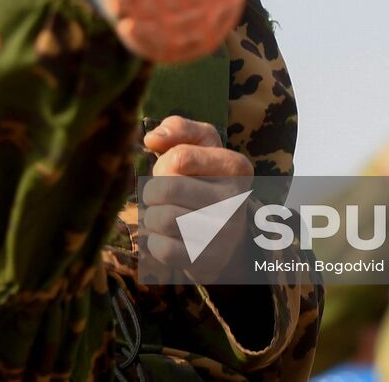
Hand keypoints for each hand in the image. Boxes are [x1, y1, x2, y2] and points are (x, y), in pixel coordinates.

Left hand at [140, 115, 252, 276]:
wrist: (222, 231)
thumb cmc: (203, 178)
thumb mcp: (198, 143)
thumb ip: (177, 128)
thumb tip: (152, 139)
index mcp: (236, 166)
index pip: (178, 158)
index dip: (164, 164)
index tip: (173, 170)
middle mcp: (236, 200)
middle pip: (166, 188)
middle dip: (152, 191)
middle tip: (160, 196)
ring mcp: (225, 234)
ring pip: (162, 219)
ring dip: (152, 217)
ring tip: (164, 215)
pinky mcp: (210, 261)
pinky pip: (163, 249)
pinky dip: (155, 242)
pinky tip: (168, 237)